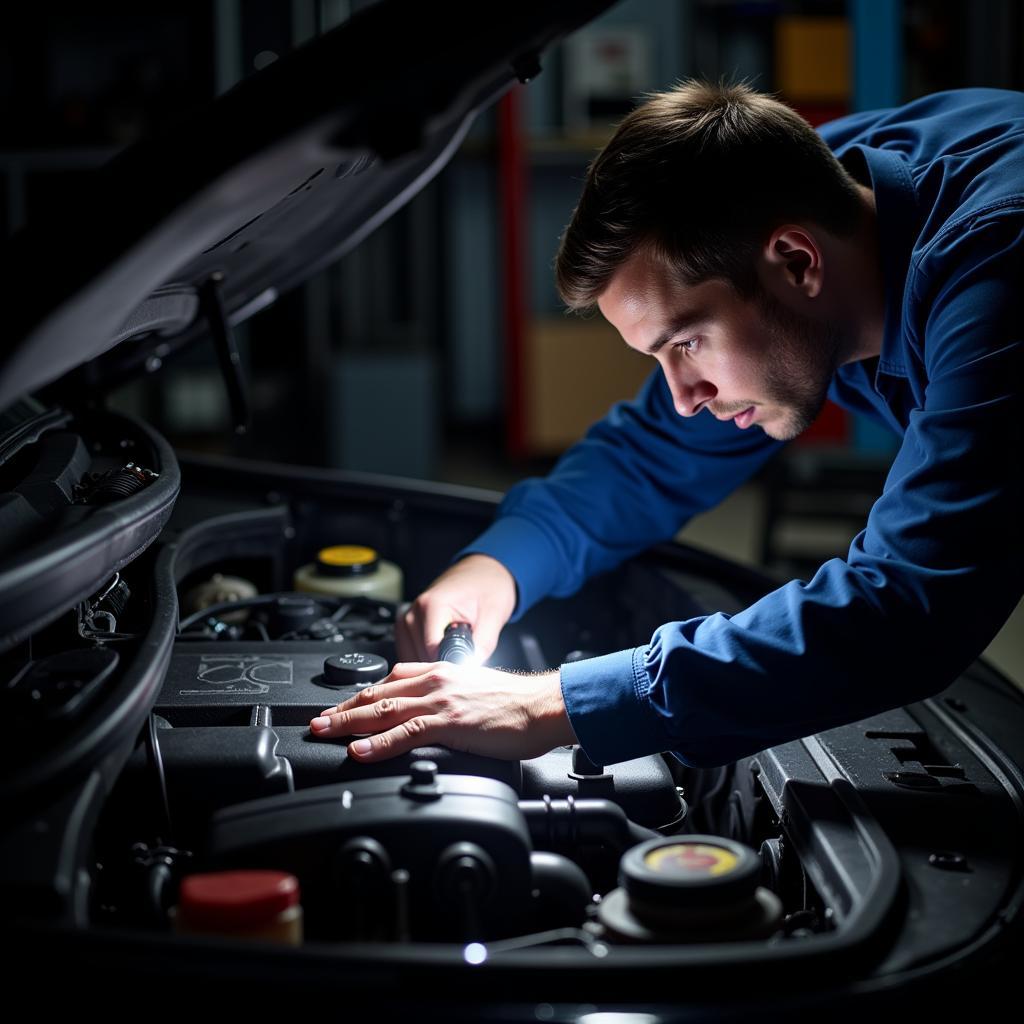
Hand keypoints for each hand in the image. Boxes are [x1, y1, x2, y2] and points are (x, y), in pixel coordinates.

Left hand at [308, 661, 577, 761]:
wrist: (544, 706)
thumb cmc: (517, 705)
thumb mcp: (474, 691)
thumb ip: (448, 697)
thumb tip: (429, 716)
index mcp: (441, 672)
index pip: (389, 680)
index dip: (360, 695)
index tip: (341, 707)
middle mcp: (436, 681)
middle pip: (377, 693)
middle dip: (343, 708)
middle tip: (317, 722)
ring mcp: (441, 701)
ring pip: (384, 710)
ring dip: (348, 723)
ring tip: (324, 733)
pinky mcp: (450, 722)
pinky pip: (406, 732)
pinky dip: (379, 743)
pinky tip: (360, 750)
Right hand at [395, 554, 516, 662]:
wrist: (483, 572)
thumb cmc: (489, 587)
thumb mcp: (494, 614)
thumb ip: (483, 643)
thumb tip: (471, 669)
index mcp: (432, 604)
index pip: (431, 650)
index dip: (450, 663)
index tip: (466, 668)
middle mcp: (414, 611)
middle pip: (419, 656)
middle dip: (442, 665)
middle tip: (466, 659)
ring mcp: (407, 618)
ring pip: (412, 658)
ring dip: (432, 663)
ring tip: (456, 652)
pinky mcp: (407, 626)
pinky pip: (410, 652)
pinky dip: (425, 658)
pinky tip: (445, 652)